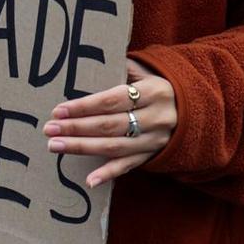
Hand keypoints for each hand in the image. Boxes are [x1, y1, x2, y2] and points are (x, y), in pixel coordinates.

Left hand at [43, 59, 176, 187]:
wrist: (194, 111)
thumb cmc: (156, 87)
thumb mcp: (145, 72)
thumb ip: (121, 68)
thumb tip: (88, 63)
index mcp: (153, 92)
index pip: (111, 101)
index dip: (83, 107)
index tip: (58, 110)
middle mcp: (155, 118)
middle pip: (108, 126)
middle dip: (75, 128)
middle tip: (49, 129)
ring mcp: (154, 140)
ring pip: (113, 147)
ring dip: (82, 148)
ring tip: (55, 146)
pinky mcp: (151, 156)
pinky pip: (128, 167)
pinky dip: (108, 174)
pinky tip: (89, 180)